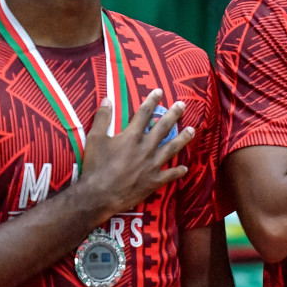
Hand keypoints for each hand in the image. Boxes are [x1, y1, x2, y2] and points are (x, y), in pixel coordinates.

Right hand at [78, 90, 192, 221]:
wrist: (98, 195)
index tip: (159, 91)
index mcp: (131, 137)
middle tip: (183, 105)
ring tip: (192, 130)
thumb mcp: (94, 139)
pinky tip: (185, 168)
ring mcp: (152, 164)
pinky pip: (170, 174)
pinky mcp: (154, 181)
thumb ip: (102, 118)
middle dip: (173, 115)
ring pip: (172, 148)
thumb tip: (107, 99)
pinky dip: (178, 171)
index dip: (152, 101)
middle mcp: (145, 148)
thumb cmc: (95, 167)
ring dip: (183, 138)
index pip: (144, 114)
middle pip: (163, 128)